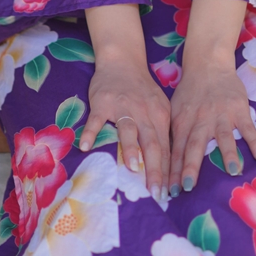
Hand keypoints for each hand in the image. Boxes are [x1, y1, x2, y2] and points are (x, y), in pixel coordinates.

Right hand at [82, 4, 170, 202]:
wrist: (123, 60)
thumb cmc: (142, 91)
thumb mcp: (159, 108)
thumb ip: (161, 134)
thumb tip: (168, 167)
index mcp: (160, 116)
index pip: (166, 148)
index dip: (167, 172)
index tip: (168, 195)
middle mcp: (144, 111)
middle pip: (152, 143)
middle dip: (155, 170)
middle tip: (155, 193)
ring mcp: (123, 106)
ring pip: (128, 129)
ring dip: (130, 149)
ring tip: (132, 168)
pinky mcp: (102, 102)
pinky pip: (96, 119)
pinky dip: (91, 132)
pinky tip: (86, 146)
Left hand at [169, 61, 255, 194]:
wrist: (208, 64)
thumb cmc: (190, 92)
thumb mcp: (175, 111)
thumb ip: (175, 136)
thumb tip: (165, 164)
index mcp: (183, 122)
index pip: (176, 150)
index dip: (173, 171)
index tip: (170, 192)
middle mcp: (201, 120)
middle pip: (195, 145)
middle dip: (191, 166)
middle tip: (187, 187)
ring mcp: (221, 115)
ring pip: (224, 136)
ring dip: (228, 154)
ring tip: (232, 172)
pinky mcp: (239, 110)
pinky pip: (248, 128)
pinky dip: (255, 141)